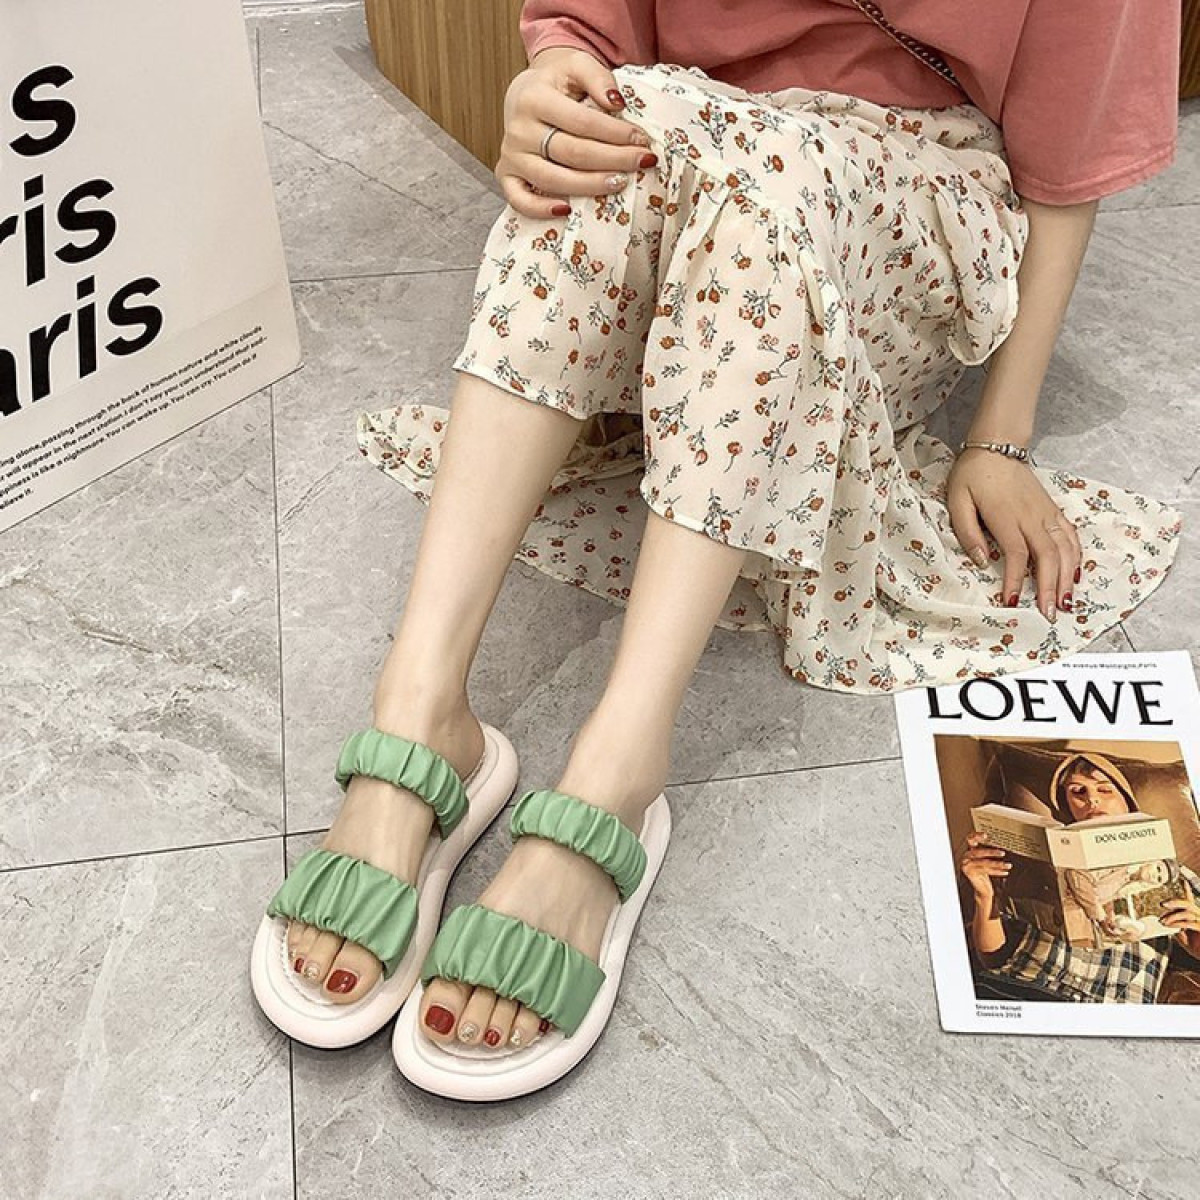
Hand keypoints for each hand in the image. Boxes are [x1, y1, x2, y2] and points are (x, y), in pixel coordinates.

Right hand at [497, 48, 655, 218]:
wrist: (527, 94)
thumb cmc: (558, 84)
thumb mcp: (577, 65)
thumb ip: (597, 76)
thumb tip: (617, 102)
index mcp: (534, 98)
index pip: (582, 122)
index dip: (615, 133)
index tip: (642, 140)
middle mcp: (519, 129)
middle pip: (571, 152)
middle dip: (612, 159)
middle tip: (642, 162)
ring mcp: (512, 155)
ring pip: (551, 179)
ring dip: (589, 186)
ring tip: (619, 183)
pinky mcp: (506, 175)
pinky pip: (519, 200)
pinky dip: (540, 209)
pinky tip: (566, 211)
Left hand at [947, 448, 1081, 621]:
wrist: (997, 447)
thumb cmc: (972, 475)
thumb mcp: (957, 500)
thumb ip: (967, 532)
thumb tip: (981, 561)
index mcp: (1006, 516)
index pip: (1016, 554)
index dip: (1015, 581)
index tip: (1011, 603)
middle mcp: (1032, 516)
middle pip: (1047, 557)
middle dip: (1049, 588)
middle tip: (1049, 614)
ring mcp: (1046, 513)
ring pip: (1065, 549)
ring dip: (1067, 577)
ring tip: (1065, 602)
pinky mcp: (1053, 510)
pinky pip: (1071, 536)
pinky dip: (1076, 557)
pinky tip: (1074, 575)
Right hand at [960, 831, 1010, 902]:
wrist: (981, 889)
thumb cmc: (983, 874)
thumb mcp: (985, 861)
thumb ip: (986, 853)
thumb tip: (996, 844)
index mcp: (968, 851)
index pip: (970, 840)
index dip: (976, 836)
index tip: (985, 835)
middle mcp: (966, 857)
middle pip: (977, 852)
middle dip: (991, 852)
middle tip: (1002, 853)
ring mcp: (967, 866)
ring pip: (983, 863)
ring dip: (997, 864)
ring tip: (1007, 865)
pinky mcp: (971, 874)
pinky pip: (985, 871)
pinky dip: (997, 871)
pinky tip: (1005, 871)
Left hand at [1160, 884, 1199, 956]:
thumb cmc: (1197, 947)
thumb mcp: (1183, 938)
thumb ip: (1176, 929)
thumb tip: (1166, 923)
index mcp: (1194, 916)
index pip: (1190, 900)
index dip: (1187, 890)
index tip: (1183, 881)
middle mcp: (1199, 916)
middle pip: (1187, 903)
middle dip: (1174, 901)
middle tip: (1162, 904)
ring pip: (1186, 912)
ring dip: (1172, 916)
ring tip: (1163, 921)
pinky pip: (1189, 923)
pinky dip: (1178, 923)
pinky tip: (1170, 926)